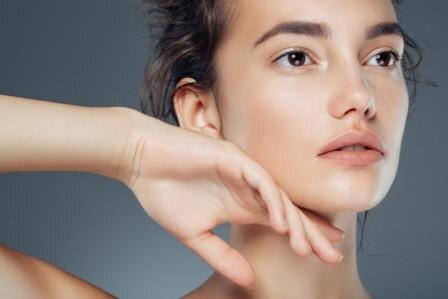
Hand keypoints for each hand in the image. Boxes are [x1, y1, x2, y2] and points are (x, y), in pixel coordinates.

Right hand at [121, 114, 344, 287]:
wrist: (140, 162)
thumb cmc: (163, 193)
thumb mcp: (195, 236)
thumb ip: (222, 257)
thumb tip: (249, 280)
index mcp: (240, 205)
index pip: (281, 221)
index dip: (304, 236)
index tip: (326, 254)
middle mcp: (248, 189)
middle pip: (288, 211)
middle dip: (311, 233)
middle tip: (334, 254)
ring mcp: (243, 172)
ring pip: (278, 198)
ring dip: (293, 222)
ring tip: (305, 247)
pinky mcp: (233, 158)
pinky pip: (259, 181)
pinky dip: (271, 200)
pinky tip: (280, 222)